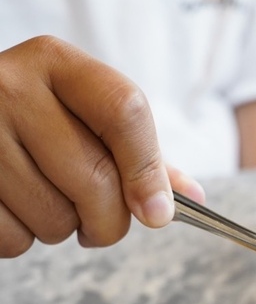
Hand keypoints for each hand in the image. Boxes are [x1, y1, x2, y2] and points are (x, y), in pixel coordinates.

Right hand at [0, 36, 203, 257]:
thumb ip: (136, 152)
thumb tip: (190, 196)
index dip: (147, 170)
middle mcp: (12, 88)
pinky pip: (13, 237)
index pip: (124, 112)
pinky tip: (16, 209)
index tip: (158, 213)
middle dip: (110, 220)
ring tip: (46, 201)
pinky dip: (24, 239)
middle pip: (96, 177)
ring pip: (54, 217)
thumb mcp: (82, 115)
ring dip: (63, 229)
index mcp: (56, 64)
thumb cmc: (34, 120)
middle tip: (100, 223)